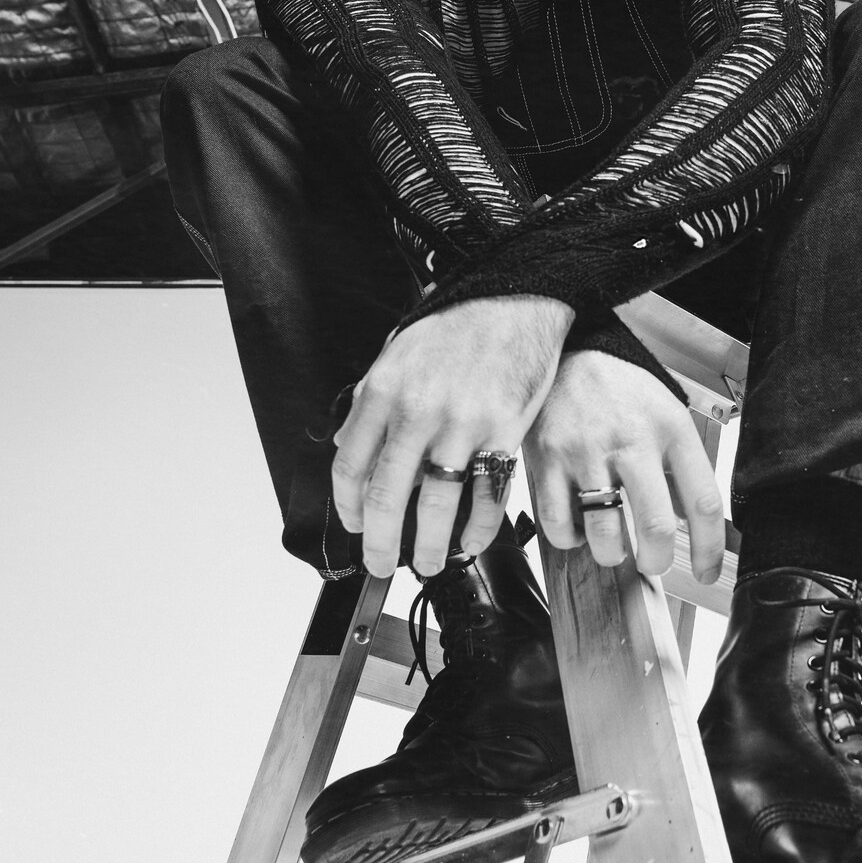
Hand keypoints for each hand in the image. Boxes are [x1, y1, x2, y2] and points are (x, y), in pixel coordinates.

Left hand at [333, 295, 572, 577]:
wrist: (513, 298)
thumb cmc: (455, 325)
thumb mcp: (395, 354)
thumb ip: (369, 403)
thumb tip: (350, 446)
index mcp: (384, 392)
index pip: (351, 466)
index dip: (349, 507)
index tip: (355, 525)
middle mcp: (419, 412)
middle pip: (388, 496)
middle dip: (381, 543)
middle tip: (380, 564)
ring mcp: (463, 425)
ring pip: (438, 504)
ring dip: (430, 545)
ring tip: (429, 562)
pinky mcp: (504, 433)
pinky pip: (489, 493)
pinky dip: (480, 527)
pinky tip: (471, 541)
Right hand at [525, 351, 727, 582]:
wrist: (572, 351)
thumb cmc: (623, 387)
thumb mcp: (667, 414)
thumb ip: (679, 467)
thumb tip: (690, 520)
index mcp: (671, 430)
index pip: (703, 501)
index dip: (709, 548)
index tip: (706, 572)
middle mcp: (632, 441)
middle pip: (656, 526)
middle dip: (657, 561)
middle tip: (652, 563)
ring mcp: (587, 451)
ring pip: (605, 533)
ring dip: (612, 555)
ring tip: (613, 548)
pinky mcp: (548, 459)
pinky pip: (558, 524)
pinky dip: (569, 539)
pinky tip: (577, 528)